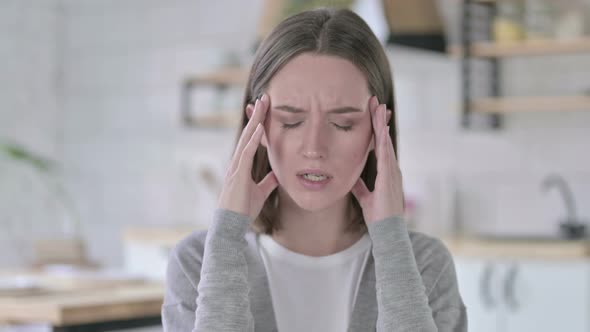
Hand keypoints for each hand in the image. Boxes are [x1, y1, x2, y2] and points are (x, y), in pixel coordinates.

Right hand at [218, 94, 277, 220]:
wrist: (231, 225)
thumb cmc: (243, 210)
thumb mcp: (260, 192)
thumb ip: (268, 182)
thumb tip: (278, 174)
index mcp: (241, 164)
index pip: (251, 139)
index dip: (258, 123)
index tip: (265, 108)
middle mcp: (237, 162)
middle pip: (248, 133)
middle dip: (257, 115)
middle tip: (265, 97)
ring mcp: (236, 167)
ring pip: (246, 138)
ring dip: (255, 121)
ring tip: (263, 104)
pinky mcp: (237, 175)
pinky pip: (246, 153)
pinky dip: (253, 140)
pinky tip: (260, 128)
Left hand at [351, 96, 403, 223]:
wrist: (387, 231)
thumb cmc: (378, 216)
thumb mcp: (364, 197)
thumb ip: (358, 186)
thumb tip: (349, 177)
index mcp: (385, 172)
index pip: (380, 146)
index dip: (376, 129)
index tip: (373, 113)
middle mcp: (391, 169)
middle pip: (384, 139)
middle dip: (380, 120)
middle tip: (376, 102)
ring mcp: (392, 172)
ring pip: (386, 143)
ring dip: (381, 125)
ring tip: (378, 108)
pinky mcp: (389, 178)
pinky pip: (386, 156)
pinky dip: (383, 142)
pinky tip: (380, 130)